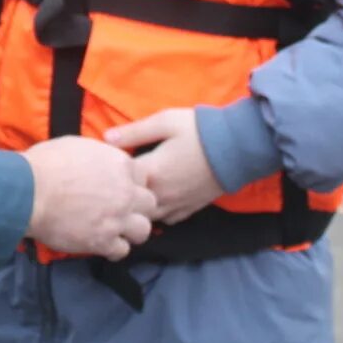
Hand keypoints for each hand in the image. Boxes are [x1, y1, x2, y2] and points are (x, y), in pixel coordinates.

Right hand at [21, 137, 156, 260]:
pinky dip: (113, 249)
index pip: (144, 176)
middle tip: (121, 209)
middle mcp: (126, 192)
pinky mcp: (103, 241)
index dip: (132, 183)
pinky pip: (122, 251)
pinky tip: (103, 243)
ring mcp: (117, 219)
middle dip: (137, 207)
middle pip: (150, 203)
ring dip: (131, 230)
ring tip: (116, 230)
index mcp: (121, 165)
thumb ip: (99, 156)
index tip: (121, 187)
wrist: (29, 192)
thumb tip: (100, 162)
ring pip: (143, 230)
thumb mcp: (78, 146)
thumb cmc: (47, 164)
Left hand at [106, 108, 222, 224]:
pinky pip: (167, 220)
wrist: (238, 146)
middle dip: (121, 197)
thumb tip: (105, 138)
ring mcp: (176, 205)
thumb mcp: (164, 122)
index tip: (105, 168)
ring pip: (148, 218)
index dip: (109, 174)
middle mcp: (161, 195)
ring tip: (133, 197)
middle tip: (115, 186)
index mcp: (151, 173)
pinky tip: (155, 205)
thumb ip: (134, 132)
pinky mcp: (190, 209)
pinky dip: (158, 216)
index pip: (119, 182)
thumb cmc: (199, 130)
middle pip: (130, 207)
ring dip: (138, 209)